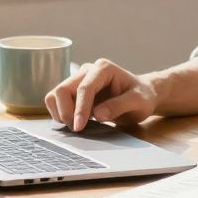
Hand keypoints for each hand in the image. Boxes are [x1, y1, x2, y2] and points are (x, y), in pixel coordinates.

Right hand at [44, 58, 158, 131]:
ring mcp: (78, 80)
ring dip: (60, 112)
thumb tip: (98, 114)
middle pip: (63, 89)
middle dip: (66, 111)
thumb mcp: (138, 102)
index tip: (79, 127)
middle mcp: (87, 71)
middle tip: (77, 129)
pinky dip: (60, 113)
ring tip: (76, 126)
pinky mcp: (73, 92)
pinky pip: (56, 101)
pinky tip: (74, 122)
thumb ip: (120, 106)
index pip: (85, 88)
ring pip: (55, 95)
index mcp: (103, 69)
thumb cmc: (142, 97)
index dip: (80, 108)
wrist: (142, 96)